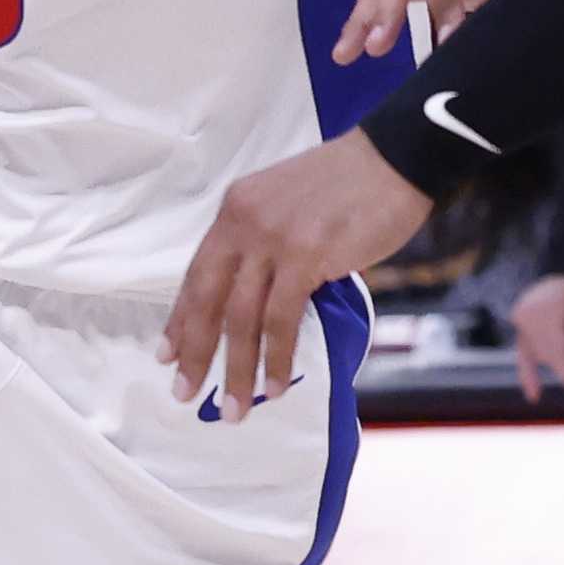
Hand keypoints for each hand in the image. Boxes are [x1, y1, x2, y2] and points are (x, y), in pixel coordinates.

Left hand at [161, 129, 428, 412]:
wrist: (396, 156)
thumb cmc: (352, 181)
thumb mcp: (289, 202)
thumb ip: (269, 243)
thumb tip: (266, 296)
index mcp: (236, 209)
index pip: (197, 273)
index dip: (180, 319)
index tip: (167, 355)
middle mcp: (244, 222)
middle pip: (207, 299)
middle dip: (194, 353)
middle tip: (184, 392)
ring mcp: (273, 239)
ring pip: (241, 318)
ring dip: (236, 370)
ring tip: (234, 408)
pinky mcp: (305, 256)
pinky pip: (281, 319)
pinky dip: (276, 358)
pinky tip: (275, 384)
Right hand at [510, 273, 563, 404]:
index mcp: (547, 312)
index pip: (560, 352)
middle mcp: (528, 318)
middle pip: (552, 356)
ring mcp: (521, 324)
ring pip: (542, 356)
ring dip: (563, 362)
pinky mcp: (521, 329)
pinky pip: (524, 354)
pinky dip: (529, 374)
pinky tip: (534, 395)